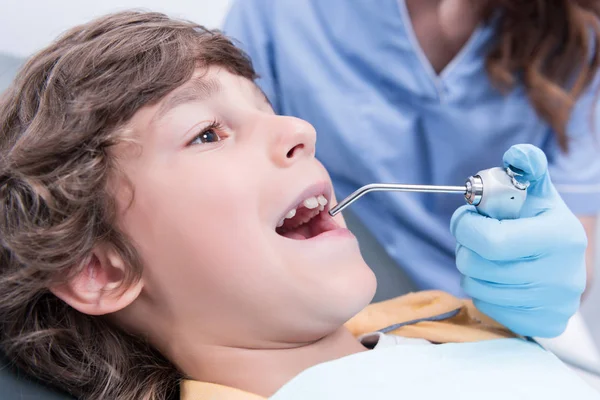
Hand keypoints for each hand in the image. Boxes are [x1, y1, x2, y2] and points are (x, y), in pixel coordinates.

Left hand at [450, 144, 586, 337]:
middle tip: (472, 237)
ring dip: (471, 269)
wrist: (566, 258)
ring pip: (477, 288)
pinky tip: (497, 277)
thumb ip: (527, 168)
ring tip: (485, 255)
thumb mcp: (538, 191)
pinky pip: (489, 308)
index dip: (466, 227)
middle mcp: (563, 274)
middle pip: (478, 267)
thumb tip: (518, 153)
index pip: (491, 241)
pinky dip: (484, 291)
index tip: (465, 217)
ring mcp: (556, 303)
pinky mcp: (547, 323)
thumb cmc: (540, 220)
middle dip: (464, 247)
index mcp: (560, 236)